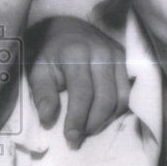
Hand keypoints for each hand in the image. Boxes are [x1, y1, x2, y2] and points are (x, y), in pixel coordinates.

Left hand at [25, 16, 129, 146]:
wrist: (65, 28)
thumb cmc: (48, 53)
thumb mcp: (37, 70)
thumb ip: (42, 94)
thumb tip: (48, 121)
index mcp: (75, 54)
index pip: (82, 94)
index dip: (78, 119)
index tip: (71, 138)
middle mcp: (101, 53)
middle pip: (106, 98)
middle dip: (93, 123)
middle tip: (79, 137)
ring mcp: (117, 55)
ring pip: (122, 97)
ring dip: (107, 119)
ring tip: (90, 128)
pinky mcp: (126, 60)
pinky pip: (129, 91)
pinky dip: (118, 109)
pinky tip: (103, 116)